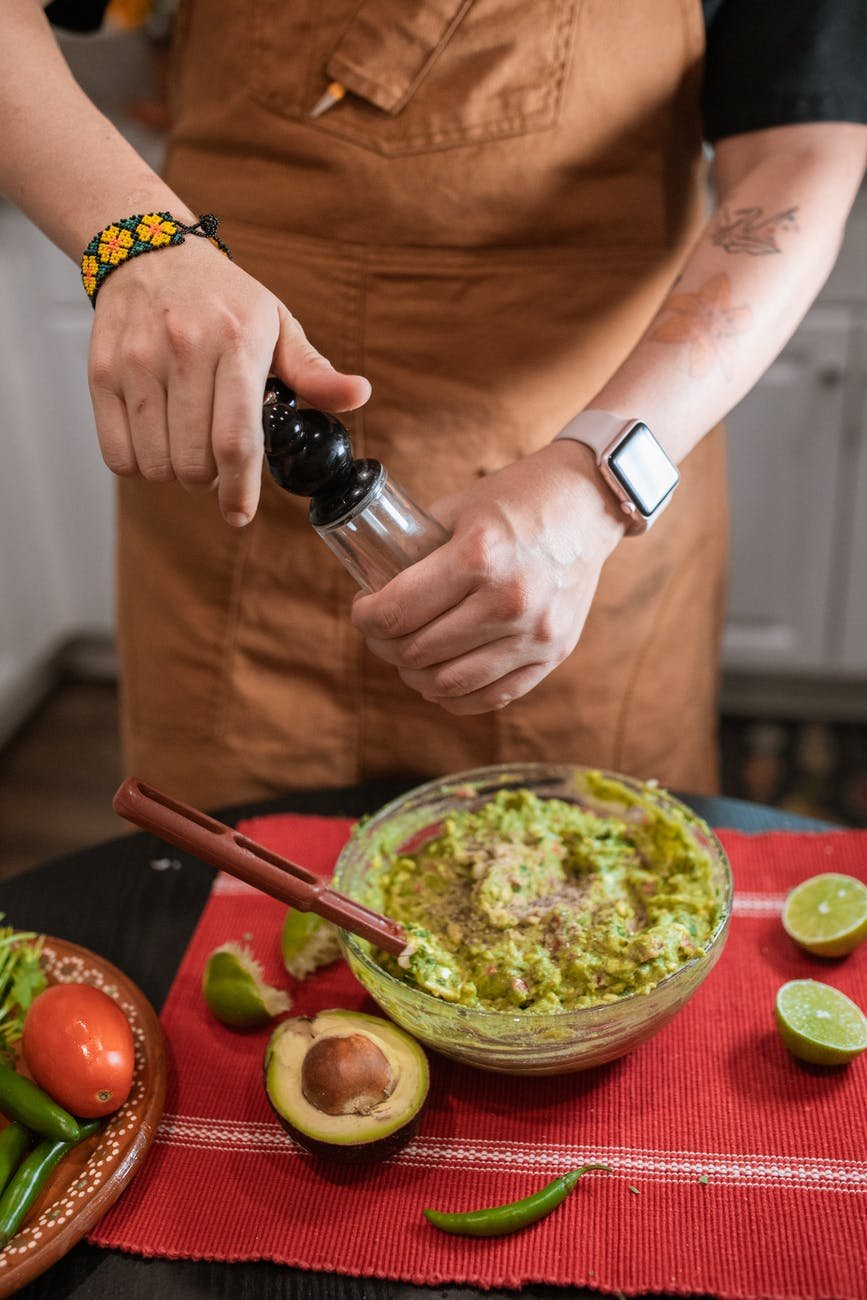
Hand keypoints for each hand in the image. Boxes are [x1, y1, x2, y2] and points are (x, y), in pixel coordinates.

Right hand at [87, 237, 369, 524]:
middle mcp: (183, 349)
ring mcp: (137, 361)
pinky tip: (156, 443)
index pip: (237, 439)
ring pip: (156, 463)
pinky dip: (139, 465)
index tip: (240, 514)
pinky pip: (118, 453)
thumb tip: (358, 396)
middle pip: (195, 461)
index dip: (240, 489)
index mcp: (236, 341)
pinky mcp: (101, 371)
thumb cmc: (223, 299)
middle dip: (210, 480)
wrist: (150, 253)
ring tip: (187, 448)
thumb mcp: (277, 325)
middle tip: (217, 463)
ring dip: (175, 474)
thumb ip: (314, 372)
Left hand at [351, 441, 626, 713]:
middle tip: (383, 630)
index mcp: (479, 557)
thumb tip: (369, 583)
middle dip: (384, 645)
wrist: (585, 506)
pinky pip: (491, 697)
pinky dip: (455, 696)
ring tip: (409, 656)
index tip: (364, 609)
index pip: (397, 611)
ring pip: (448, 685)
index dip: (366, 617)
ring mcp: (534, 633)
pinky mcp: (552, 654)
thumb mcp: (456, 509)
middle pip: (417, 652)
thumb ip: (412, 547)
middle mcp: (508, 601)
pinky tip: (442, 677)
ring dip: (415, 675)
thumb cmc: (515, 501)